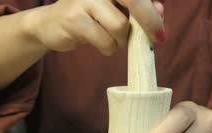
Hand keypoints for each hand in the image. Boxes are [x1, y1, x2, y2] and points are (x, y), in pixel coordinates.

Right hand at [25, 0, 165, 55]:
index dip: (153, 11)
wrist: (50, 24)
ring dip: (122, 40)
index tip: (162, 29)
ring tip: (111, 39)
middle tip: (158, 39)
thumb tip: (160, 11)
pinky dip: (109, 48)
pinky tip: (99, 43)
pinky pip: (105, 42)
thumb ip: (138, 8)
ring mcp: (84, 0)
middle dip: (149, 22)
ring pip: (120, 27)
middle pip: (134, 1)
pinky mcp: (73, 19)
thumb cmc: (90, 15)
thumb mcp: (116, 8)